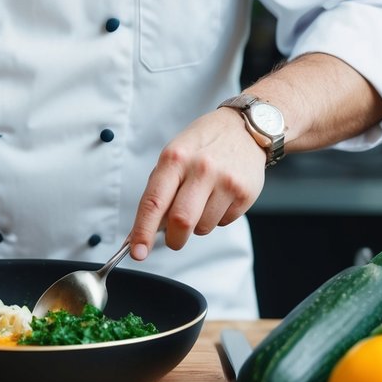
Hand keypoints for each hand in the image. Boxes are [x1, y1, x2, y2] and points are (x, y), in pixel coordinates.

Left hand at [128, 109, 265, 258]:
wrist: (243, 128)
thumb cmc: (202, 144)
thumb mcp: (174, 155)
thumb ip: (159, 190)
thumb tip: (141, 230)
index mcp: (174, 158)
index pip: (154, 202)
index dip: (142, 231)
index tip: (137, 252)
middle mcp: (200, 169)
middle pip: (180, 221)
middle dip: (173, 239)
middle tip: (173, 239)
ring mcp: (225, 181)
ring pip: (202, 227)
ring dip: (197, 226)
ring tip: (202, 201)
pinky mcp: (245, 193)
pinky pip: (223, 223)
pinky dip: (216, 218)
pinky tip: (219, 197)